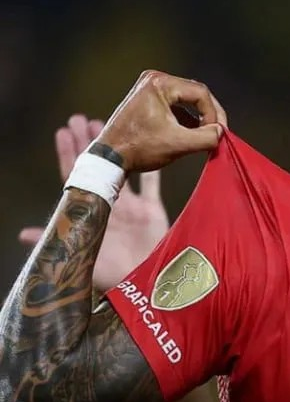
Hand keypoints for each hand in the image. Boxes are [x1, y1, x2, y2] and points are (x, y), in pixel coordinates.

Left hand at [20, 115, 169, 290]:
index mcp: (92, 213)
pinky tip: (155, 147)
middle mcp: (110, 206)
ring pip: (126, 169)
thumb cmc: (111, 275)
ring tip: (112, 124)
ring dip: (120, 148)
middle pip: (99, 167)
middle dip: (90, 143)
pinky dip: (154, 167)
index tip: (63, 130)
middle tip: (83, 118)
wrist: (148, 284)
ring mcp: (133, 208)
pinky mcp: (154, 211)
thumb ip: (54, 243)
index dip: (68, 153)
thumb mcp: (78, 257)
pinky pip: (153, 184)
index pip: (76, 176)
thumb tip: (23, 234)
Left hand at [97, 70, 227, 172]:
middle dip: (209, 115)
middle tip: (218, 134)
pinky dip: (187, 120)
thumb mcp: (178, 144)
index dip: (215, 114)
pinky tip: (192, 135)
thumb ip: (207, 138)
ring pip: (187, 100)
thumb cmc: (140, 148)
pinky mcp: (149, 99)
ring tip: (205, 137)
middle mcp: (155, 80)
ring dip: (199, 119)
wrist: (110, 157)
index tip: (219, 134)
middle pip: (196, 94)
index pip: (201, 93)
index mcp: (160, 84)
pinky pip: (177, 105)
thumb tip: (221, 133)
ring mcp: (150, 88)